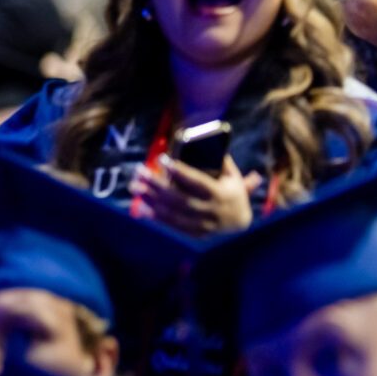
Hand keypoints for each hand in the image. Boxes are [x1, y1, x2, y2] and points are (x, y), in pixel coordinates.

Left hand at [131, 157, 260, 236]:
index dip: (179, 171)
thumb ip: (222, 162)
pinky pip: (173, 225)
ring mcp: (203, 224)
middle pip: (179, 198)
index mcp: (221, 193)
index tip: (162, 159)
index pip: (197, 181)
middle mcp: (211, 210)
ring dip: (151, 200)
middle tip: (139, 172)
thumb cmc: (233, 193)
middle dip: (156, 184)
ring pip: (173, 212)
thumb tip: (208, 142)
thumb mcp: (233, 176)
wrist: (240, 222)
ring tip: (136, 187)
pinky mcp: (195, 233)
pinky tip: (143, 207)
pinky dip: (157, 217)